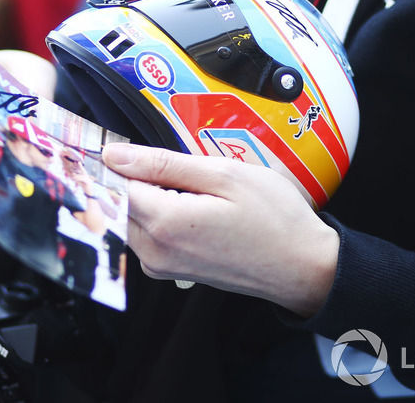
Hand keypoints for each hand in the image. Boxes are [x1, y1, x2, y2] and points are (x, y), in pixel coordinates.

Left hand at [102, 143, 339, 316]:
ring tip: (190, 184)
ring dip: (146, 195)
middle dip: (131, 177)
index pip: (113, 183)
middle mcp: (154, 251)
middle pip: (117, 203)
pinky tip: (191, 203)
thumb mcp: (223, 174)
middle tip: (171, 163)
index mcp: (165, 223)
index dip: (116, 159)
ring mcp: (160, 265)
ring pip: (129, 218)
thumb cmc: (273, 218)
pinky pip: (146, 234)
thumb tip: (115, 155)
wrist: (302, 266)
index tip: (124, 144)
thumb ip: (163, 164)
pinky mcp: (169, 270)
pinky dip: (156, 213)